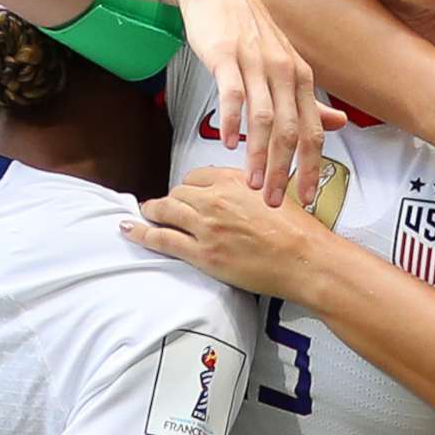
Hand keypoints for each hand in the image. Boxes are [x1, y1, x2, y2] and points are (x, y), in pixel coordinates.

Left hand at [125, 166, 333, 297]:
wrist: (305, 259)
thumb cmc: (299, 230)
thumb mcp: (275, 191)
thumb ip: (250, 186)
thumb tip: (235, 189)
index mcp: (234, 180)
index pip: (197, 176)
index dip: (190, 186)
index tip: (189, 194)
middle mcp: (216, 199)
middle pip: (178, 192)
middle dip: (172, 200)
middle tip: (168, 208)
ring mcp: (206, 227)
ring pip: (166, 211)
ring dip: (152, 212)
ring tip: (145, 214)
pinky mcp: (202, 254)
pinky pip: (162, 239)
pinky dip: (141, 233)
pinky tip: (129, 229)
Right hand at [173, 0, 338, 206]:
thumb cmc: (248, 31)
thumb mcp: (284, 63)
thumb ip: (309, 99)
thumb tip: (340, 124)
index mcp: (301, 78)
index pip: (313, 131)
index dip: (311, 167)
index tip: (306, 199)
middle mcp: (285, 72)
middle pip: (292, 131)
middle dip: (286, 171)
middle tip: (276, 202)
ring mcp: (256, 63)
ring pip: (265, 118)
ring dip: (259, 156)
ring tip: (252, 185)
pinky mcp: (227, 55)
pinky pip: (233, 93)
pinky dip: (232, 120)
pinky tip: (227, 144)